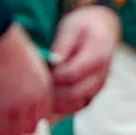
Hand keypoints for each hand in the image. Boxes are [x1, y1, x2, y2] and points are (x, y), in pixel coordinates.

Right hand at [0, 22, 49, 134]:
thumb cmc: (8, 44)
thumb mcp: (30, 65)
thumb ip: (30, 82)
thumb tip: (20, 93)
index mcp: (43, 88)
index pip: (43, 117)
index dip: (29, 122)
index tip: (17, 123)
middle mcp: (34, 98)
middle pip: (31, 128)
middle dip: (18, 130)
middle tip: (4, 129)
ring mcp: (18, 103)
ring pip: (16, 132)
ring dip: (5, 133)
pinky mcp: (1, 105)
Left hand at [44, 1, 119, 120]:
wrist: (103, 28)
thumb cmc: (84, 26)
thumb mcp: (71, 28)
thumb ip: (62, 45)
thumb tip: (53, 61)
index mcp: (97, 56)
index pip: (71, 74)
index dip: (51, 77)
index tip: (35, 73)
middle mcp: (101, 75)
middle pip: (74, 93)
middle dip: (51, 93)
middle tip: (32, 88)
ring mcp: (98, 86)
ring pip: (76, 104)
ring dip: (56, 104)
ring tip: (37, 96)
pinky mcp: (93, 92)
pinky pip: (78, 106)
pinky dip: (63, 108)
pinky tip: (47, 103)